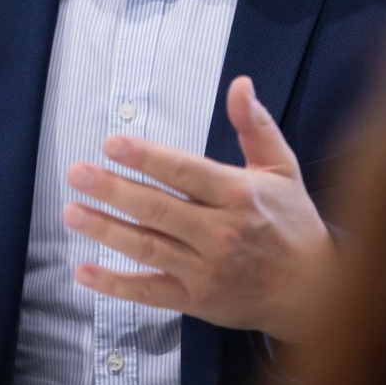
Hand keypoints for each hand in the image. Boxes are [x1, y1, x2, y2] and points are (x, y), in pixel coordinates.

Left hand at [62, 75, 336, 343]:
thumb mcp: (282, 167)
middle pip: (158, 209)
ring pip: (148, 247)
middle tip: (77, 173)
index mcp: (240, 196)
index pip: (185, 172)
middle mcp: (221, 233)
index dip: (147, 158)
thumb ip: (254, 125)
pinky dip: (115, 285)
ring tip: (72, 211)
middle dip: (114, 190)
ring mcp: (206, 270)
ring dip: (106, 230)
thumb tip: (240, 84)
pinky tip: (84, 271)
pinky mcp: (196, 300)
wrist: (313, 291)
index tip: (112, 144)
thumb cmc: (293, 222)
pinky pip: (149, 292)